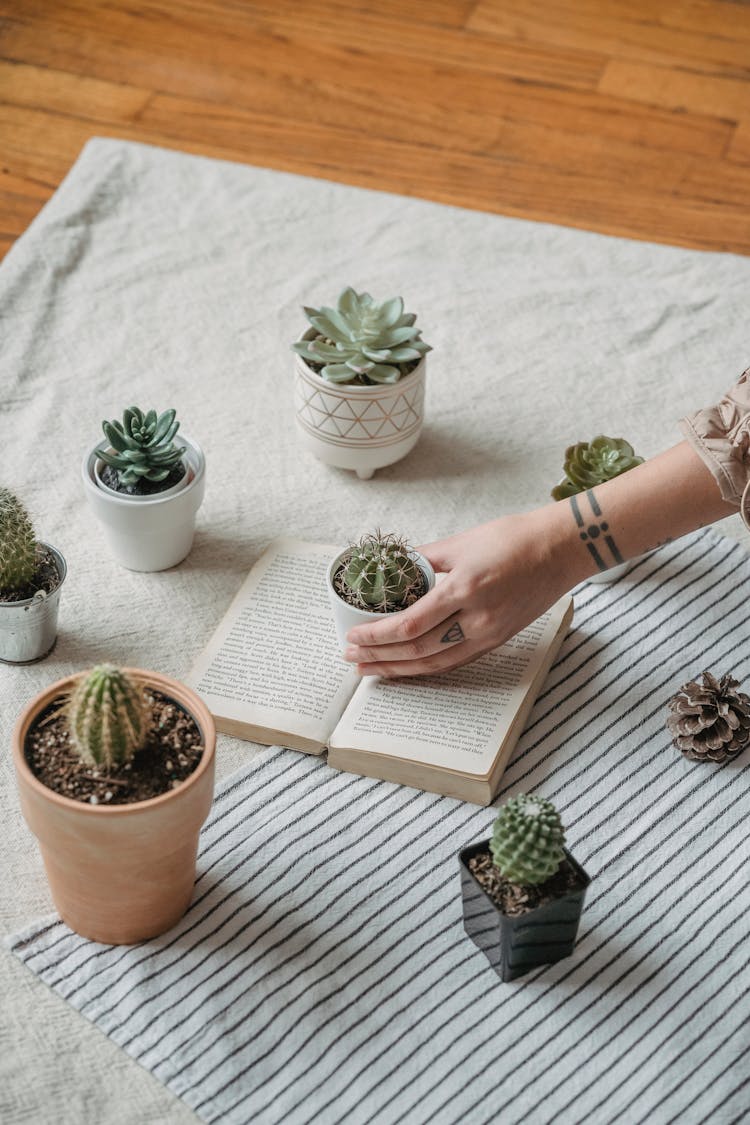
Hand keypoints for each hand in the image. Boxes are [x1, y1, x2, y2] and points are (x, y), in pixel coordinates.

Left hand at [344, 508, 580, 676]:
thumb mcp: (462, 542)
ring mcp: (490, 633)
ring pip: (436, 663)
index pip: (410, 624)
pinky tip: (407, 667)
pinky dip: (427, 667)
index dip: (377, 636)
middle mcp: (477, 618)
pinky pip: (455, 660)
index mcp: (464, 588)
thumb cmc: (514, 538)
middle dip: (380, 657)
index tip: (352, 636)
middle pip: (418, 650)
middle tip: (351, 657)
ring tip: (371, 670)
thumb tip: (393, 570)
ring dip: (399, 669)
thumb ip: (424, 560)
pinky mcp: (498, 639)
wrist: (562, 549)